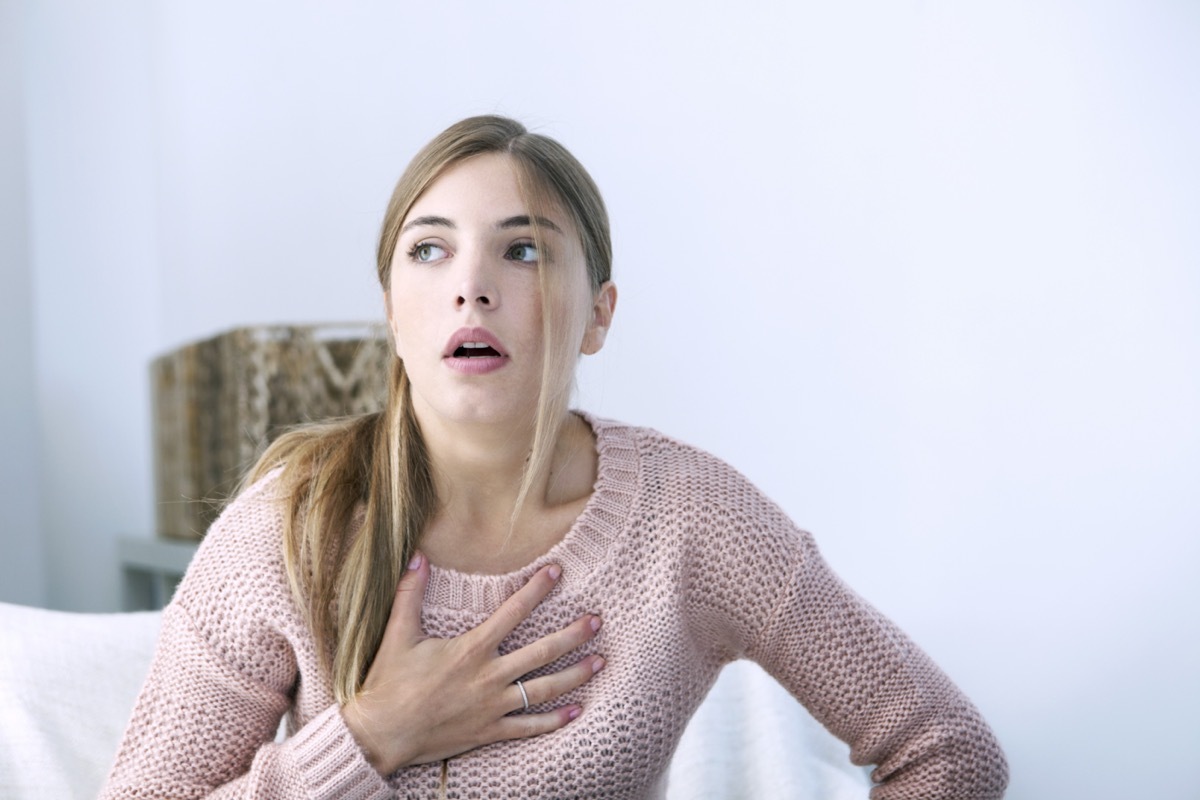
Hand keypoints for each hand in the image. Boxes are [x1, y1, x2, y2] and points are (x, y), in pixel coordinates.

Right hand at [340, 553, 604, 774]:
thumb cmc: (388, 683)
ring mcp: (493, 706)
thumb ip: (410, 593)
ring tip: (600, 662)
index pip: (513, 612)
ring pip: (545, 689)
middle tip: (598, 621)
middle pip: (543, 652)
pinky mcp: (490, 731)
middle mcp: (490, 677)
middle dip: (574, 635)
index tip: (558, 572)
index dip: (537, 589)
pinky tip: (576, 712)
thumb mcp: (397, 634)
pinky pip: (529, 727)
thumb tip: (417, 555)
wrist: (382, 734)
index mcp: (472, 649)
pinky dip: (555, 721)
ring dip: (576, 675)